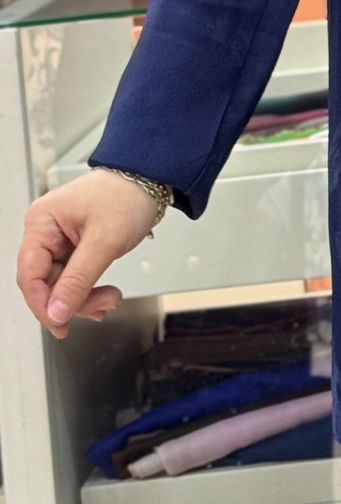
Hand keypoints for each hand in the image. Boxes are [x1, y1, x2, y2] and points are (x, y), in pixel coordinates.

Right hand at [15, 172, 156, 338]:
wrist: (149, 179)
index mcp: (42, 222)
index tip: (60, 324)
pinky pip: (74, 278)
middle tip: (101, 307)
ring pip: (61, 285)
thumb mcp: (104, 242)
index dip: (43, 304)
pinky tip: (105, 294)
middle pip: (45, 283)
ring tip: (110, 298)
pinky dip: (89, 290)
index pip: (29, 274)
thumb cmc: (126, 196)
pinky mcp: (74, 247)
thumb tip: (57, 311)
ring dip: (85, 298)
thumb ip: (78, 280)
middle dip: (73, 301)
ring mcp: (59, 239)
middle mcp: (45, 231)